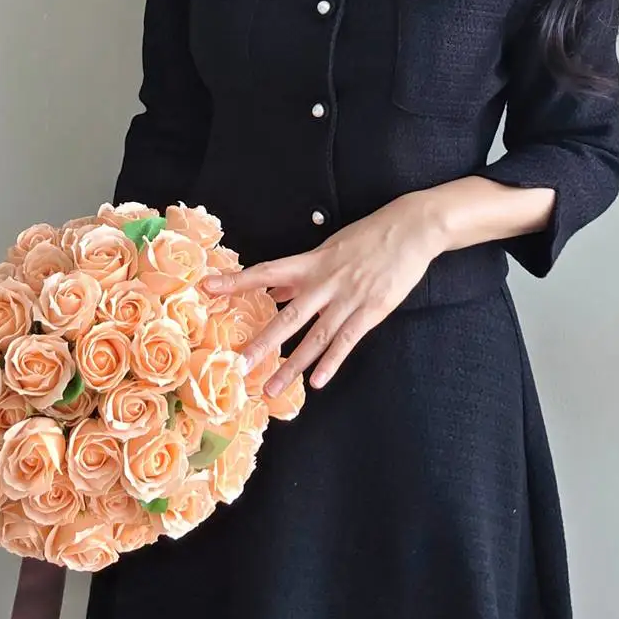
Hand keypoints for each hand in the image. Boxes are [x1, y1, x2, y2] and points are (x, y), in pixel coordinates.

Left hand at [201, 192, 446, 394]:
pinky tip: (317, 383)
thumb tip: (273, 291)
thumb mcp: (330, 248)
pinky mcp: (371, 310)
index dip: (236, 281)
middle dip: (262, 343)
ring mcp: (348, 299)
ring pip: (315, 338)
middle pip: (287, 317)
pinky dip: (331, 363)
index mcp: (311, 263)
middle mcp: (324, 283)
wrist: (411, 229)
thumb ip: (301, 273)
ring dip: (292, 365)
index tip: (207, 288)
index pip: (266, 272)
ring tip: (272, 389)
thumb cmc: (370, 236)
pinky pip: (347, 341)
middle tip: (239, 366)